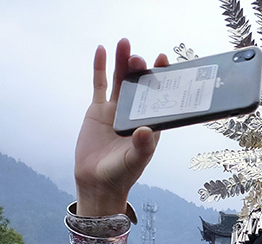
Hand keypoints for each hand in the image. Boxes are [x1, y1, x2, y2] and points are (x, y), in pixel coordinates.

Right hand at [74, 39, 166, 215]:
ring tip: (124, 43)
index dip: (162, 78)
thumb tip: (145, 130)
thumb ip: (142, 147)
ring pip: (120, 80)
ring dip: (123, 62)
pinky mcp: (98, 110)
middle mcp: (135, 113)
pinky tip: (102, 50)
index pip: (160, 97)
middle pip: (139, 85)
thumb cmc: (121, 174)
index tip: (164, 61)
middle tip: (139, 57)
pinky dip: (100, 67)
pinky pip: (99, 84)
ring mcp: (116, 109)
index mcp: (150, 124)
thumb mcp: (134, 161)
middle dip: (140, 69)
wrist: (96, 182)